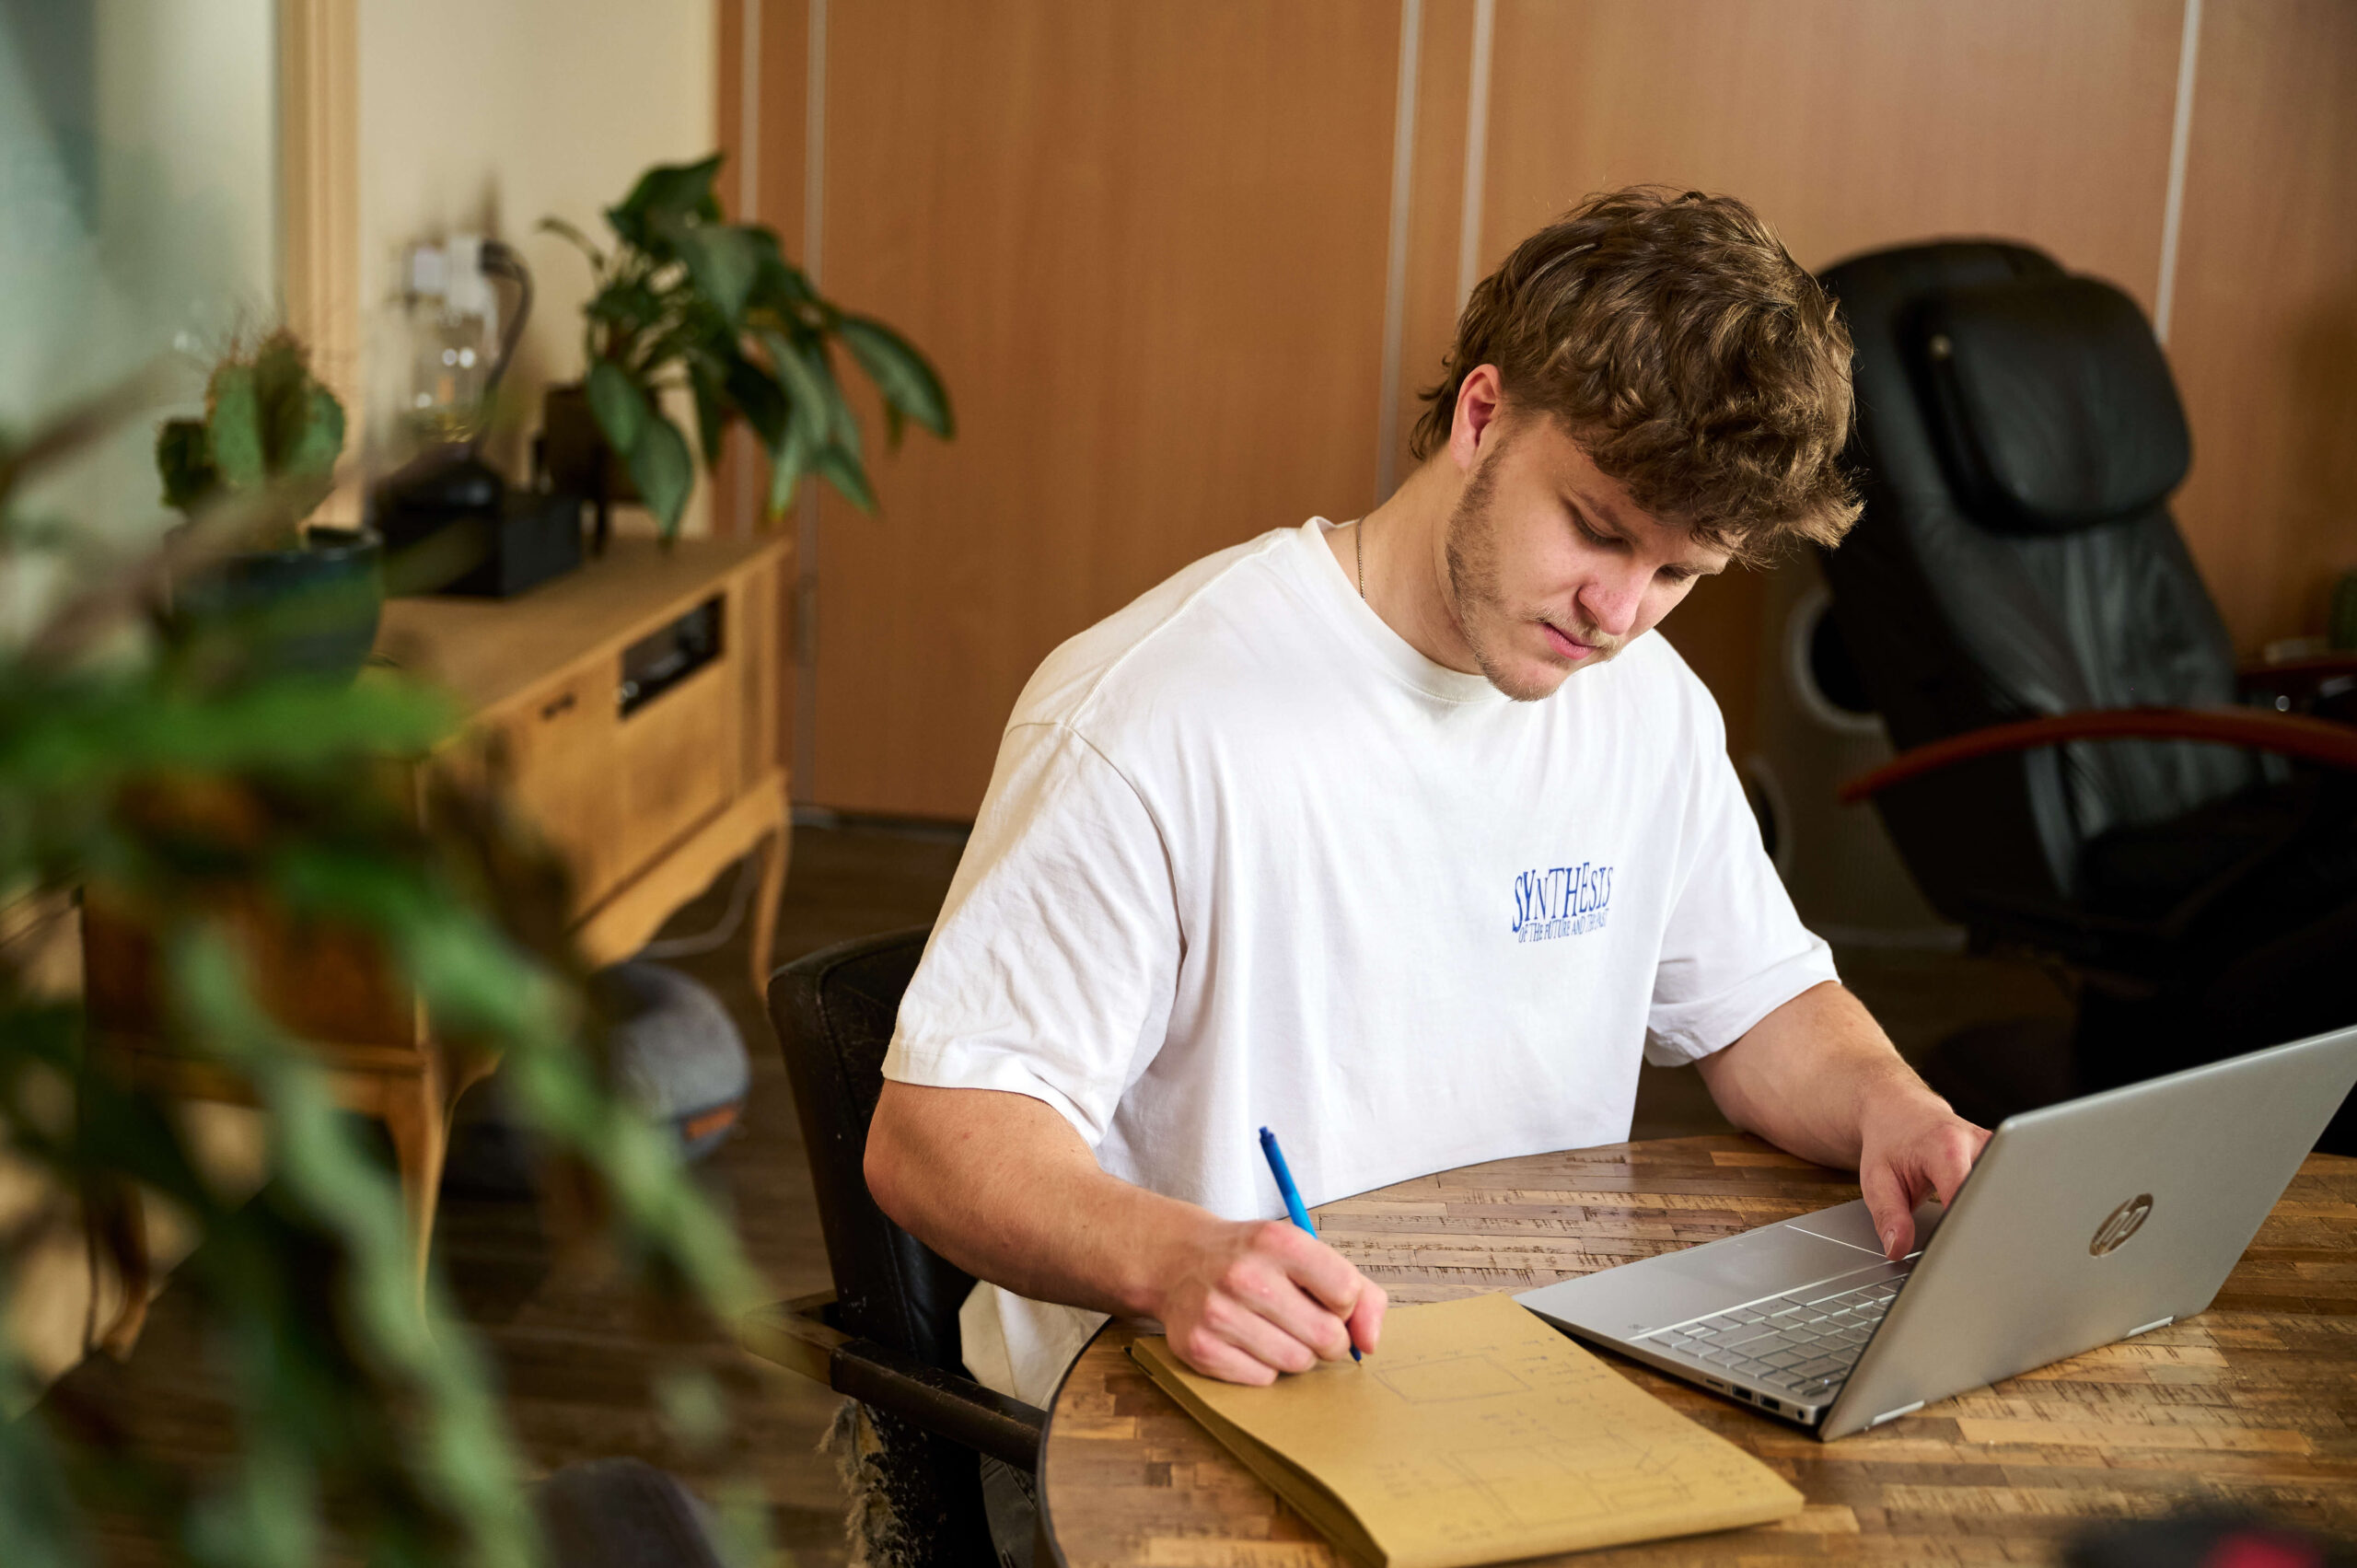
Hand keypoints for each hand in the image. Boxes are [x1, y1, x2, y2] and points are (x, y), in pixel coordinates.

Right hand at [1150, 1217, 1386, 1384]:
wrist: (1178, 1259)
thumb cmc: (1253, 1259)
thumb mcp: (1305, 1251)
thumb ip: (1358, 1291)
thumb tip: (1370, 1344)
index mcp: (1278, 1242)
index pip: (1347, 1293)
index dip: (1345, 1305)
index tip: (1326, 1298)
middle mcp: (1246, 1275)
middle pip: (1327, 1337)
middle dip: (1328, 1338)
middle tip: (1307, 1323)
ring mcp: (1218, 1313)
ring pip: (1297, 1363)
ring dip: (1297, 1354)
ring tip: (1276, 1330)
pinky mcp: (1199, 1347)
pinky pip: (1263, 1379)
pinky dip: (1265, 1367)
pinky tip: (1248, 1341)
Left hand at [1855, 1078, 1989, 1258]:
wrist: (1899, 1109)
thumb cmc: (1888, 1142)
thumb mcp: (1877, 1180)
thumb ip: (1888, 1216)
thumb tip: (1897, 1249)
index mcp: (1947, 1147)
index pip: (1967, 1199)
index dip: (1965, 1230)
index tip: (1959, 1251)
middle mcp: (1979, 1144)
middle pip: (1993, 1199)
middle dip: (1983, 1229)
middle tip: (1970, 1251)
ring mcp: (1996, 1149)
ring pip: (2003, 1195)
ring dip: (1990, 1218)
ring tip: (1973, 1229)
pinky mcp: (2003, 1156)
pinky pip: (2003, 1189)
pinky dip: (1992, 1206)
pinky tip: (1982, 1216)